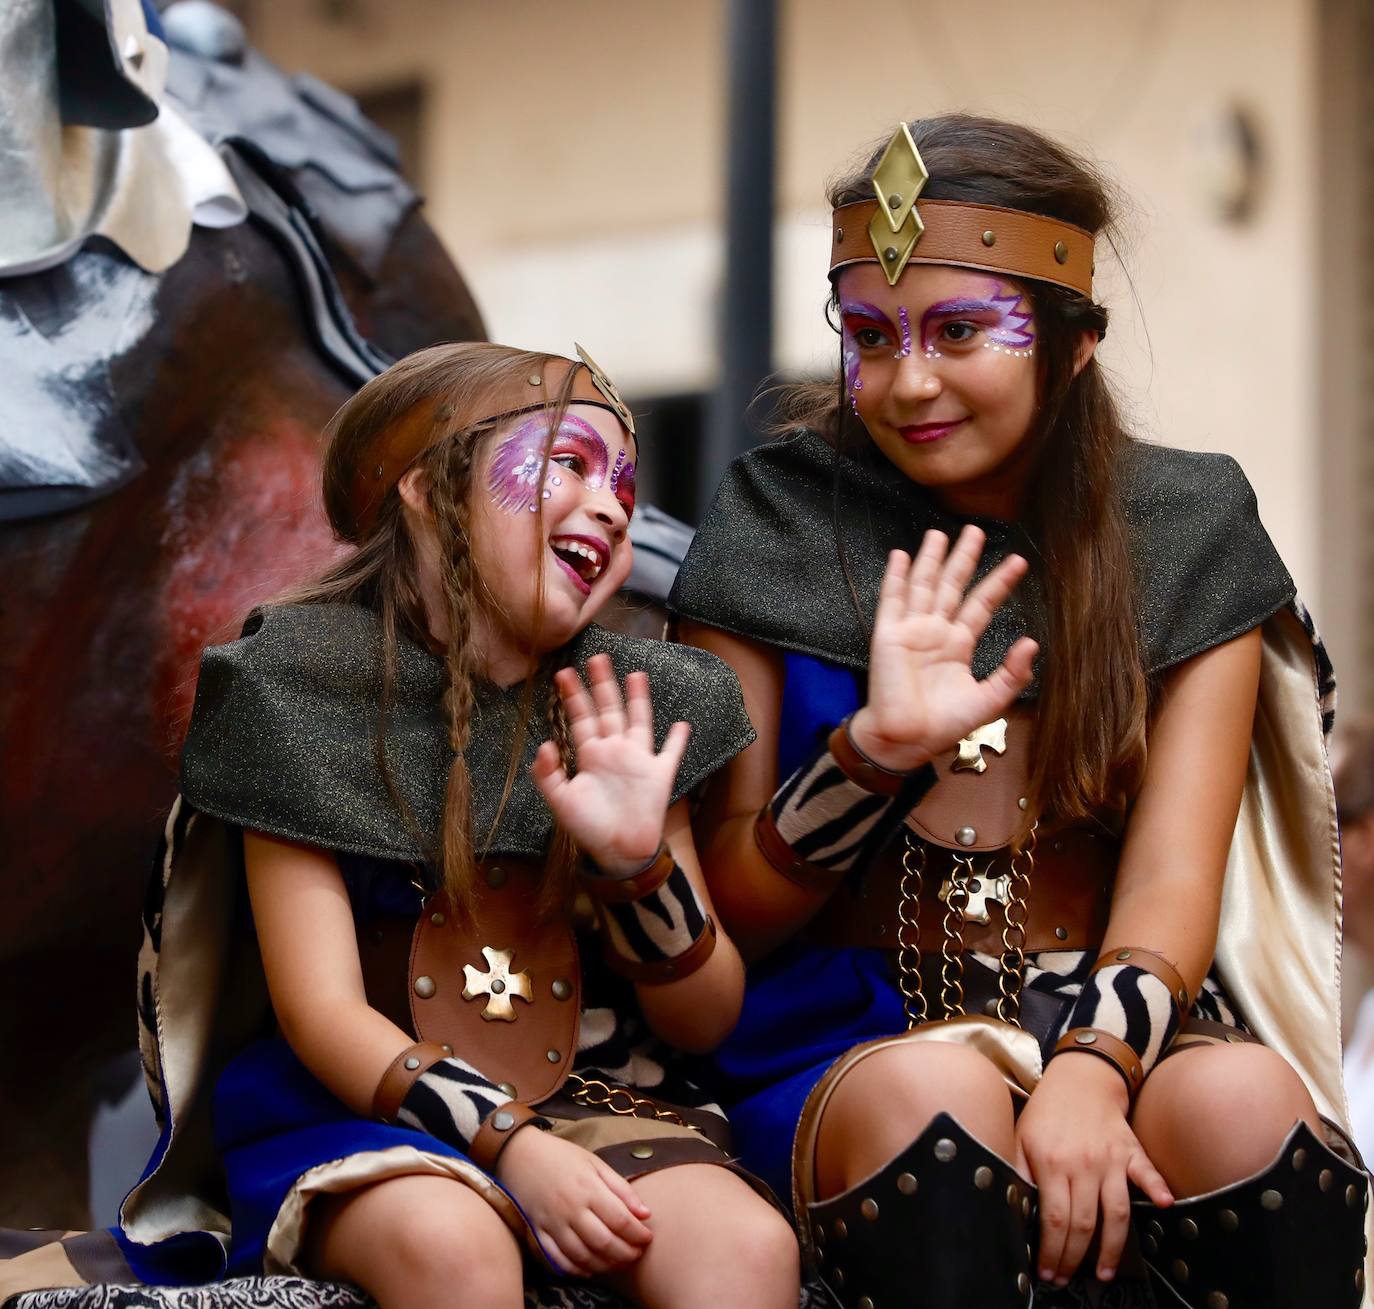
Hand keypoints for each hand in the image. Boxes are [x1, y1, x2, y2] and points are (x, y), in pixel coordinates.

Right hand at [494, 1125, 652, 1275]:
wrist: (521, 1154)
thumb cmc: (563, 1157)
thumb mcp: (595, 1163)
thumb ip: (621, 1188)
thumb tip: (645, 1213)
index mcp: (588, 1188)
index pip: (620, 1220)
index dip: (638, 1234)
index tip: (647, 1238)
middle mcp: (571, 1208)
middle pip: (604, 1242)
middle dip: (626, 1253)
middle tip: (637, 1254)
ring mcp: (553, 1223)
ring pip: (583, 1256)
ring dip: (605, 1265)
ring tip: (619, 1262)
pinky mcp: (539, 1233)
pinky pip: (558, 1260)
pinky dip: (576, 1269)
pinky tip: (591, 1268)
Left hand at [532, 653, 690, 875]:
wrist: (618, 851)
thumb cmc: (588, 828)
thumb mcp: (560, 802)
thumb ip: (548, 775)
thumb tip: (545, 745)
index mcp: (590, 755)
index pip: (580, 718)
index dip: (573, 696)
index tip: (563, 673)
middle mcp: (614, 750)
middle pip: (608, 709)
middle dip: (602, 684)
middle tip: (596, 658)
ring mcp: (638, 760)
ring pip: (638, 720)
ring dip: (637, 698)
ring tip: (635, 674)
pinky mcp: (659, 774)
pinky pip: (671, 753)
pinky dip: (677, 740)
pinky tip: (682, 725)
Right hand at [847, 526, 1037, 771]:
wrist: (906, 739)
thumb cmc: (943, 725)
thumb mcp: (989, 701)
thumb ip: (1011, 674)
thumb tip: (1032, 642)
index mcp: (958, 646)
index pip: (981, 605)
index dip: (999, 582)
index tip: (1018, 561)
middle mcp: (935, 632)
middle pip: (952, 586)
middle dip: (964, 559)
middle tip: (975, 530)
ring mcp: (911, 631)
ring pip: (924, 586)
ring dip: (931, 559)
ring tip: (940, 533)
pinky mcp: (888, 636)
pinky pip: (892, 601)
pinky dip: (896, 578)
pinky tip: (902, 556)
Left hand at [1015, 1054, 1172, 1284]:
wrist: (1080, 1078)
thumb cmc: (1047, 1112)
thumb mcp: (1021, 1138)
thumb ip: (1018, 1173)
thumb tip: (1014, 1210)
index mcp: (1052, 1162)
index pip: (1054, 1218)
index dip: (1052, 1251)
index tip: (1047, 1272)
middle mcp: (1084, 1164)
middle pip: (1083, 1223)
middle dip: (1075, 1258)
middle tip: (1067, 1279)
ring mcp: (1111, 1159)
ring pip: (1116, 1212)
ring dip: (1113, 1248)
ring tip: (1105, 1273)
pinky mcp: (1131, 1152)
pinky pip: (1148, 1174)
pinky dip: (1158, 1188)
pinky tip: (1165, 1206)